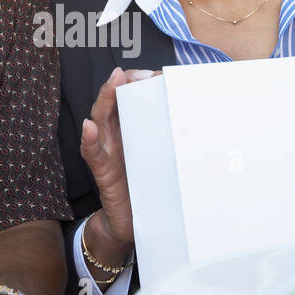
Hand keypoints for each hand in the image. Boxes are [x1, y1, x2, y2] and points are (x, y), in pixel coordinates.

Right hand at [80, 67, 158, 259]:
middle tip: (131, 70)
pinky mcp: (103, 173)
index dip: (139, 81)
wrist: (130, 225)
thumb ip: (172, 137)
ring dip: (105, 99)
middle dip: (122, 83)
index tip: (156, 72)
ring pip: (101, 120)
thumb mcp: (163, 158)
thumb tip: (204, 117)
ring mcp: (107, 153)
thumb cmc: (147, 188)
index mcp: (131, 129)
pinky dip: (90, 140)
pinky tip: (89, 127)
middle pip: (114, 102)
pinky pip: (93, 154)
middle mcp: (116, 136)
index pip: (131, 97)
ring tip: (112, 82)